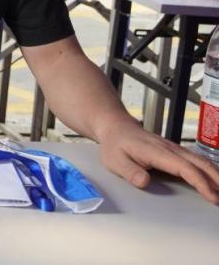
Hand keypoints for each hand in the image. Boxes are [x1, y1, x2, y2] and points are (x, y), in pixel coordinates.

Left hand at [98, 118, 218, 203]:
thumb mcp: (114, 160)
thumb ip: (129, 171)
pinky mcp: (175, 151)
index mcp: (157, 152)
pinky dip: (209, 170)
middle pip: (199, 163)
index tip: (212, 197)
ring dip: (216, 175)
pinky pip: (196, 160)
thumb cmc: (115, 145)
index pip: (184, 168)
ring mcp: (174, 149)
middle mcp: (170, 149)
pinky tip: (216, 179)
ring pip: (201, 161)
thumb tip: (144, 182)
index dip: (200, 182)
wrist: (116, 127)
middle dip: (216, 180)